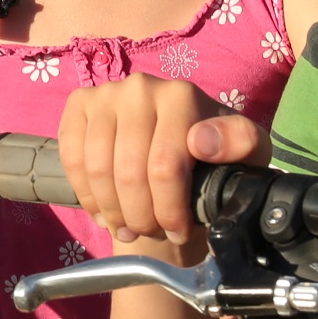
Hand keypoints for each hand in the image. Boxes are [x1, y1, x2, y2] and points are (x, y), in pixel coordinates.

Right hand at [55, 75, 267, 247]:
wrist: (177, 150)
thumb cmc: (215, 156)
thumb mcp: (245, 154)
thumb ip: (240, 143)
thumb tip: (201, 141)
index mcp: (182, 95)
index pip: (164, 166)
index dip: (169, 209)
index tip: (179, 231)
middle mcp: (140, 87)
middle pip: (128, 171)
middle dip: (140, 216)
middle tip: (151, 232)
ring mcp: (105, 94)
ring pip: (97, 169)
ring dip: (113, 210)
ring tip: (129, 227)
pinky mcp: (79, 105)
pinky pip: (72, 159)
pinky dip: (86, 195)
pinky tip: (104, 212)